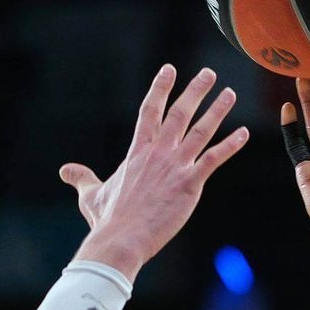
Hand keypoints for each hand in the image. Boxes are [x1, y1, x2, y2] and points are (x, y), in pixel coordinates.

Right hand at [61, 65, 249, 279]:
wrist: (121, 239)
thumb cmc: (107, 220)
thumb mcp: (91, 194)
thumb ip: (82, 178)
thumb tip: (65, 171)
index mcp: (137, 152)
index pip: (150, 111)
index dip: (160, 88)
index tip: (169, 70)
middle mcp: (158, 153)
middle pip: (179, 113)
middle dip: (195, 91)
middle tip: (209, 74)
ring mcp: (175, 167)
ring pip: (201, 130)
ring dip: (217, 110)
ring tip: (229, 94)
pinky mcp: (189, 184)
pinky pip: (214, 159)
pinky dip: (230, 145)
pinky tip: (243, 133)